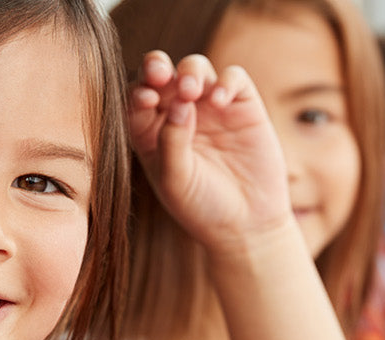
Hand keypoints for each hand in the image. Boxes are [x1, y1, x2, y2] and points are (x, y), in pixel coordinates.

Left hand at [127, 51, 293, 255]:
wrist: (247, 226)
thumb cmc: (202, 208)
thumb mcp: (176, 180)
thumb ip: (171, 142)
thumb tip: (178, 102)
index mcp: (152, 132)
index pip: (138, 99)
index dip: (138, 92)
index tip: (146, 100)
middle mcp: (179, 114)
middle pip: (162, 75)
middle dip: (157, 67)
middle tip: (160, 74)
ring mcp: (211, 107)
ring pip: (196, 69)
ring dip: (190, 72)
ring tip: (190, 91)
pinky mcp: (243, 106)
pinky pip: (234, 78)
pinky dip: (226, 81)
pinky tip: (220, 100)